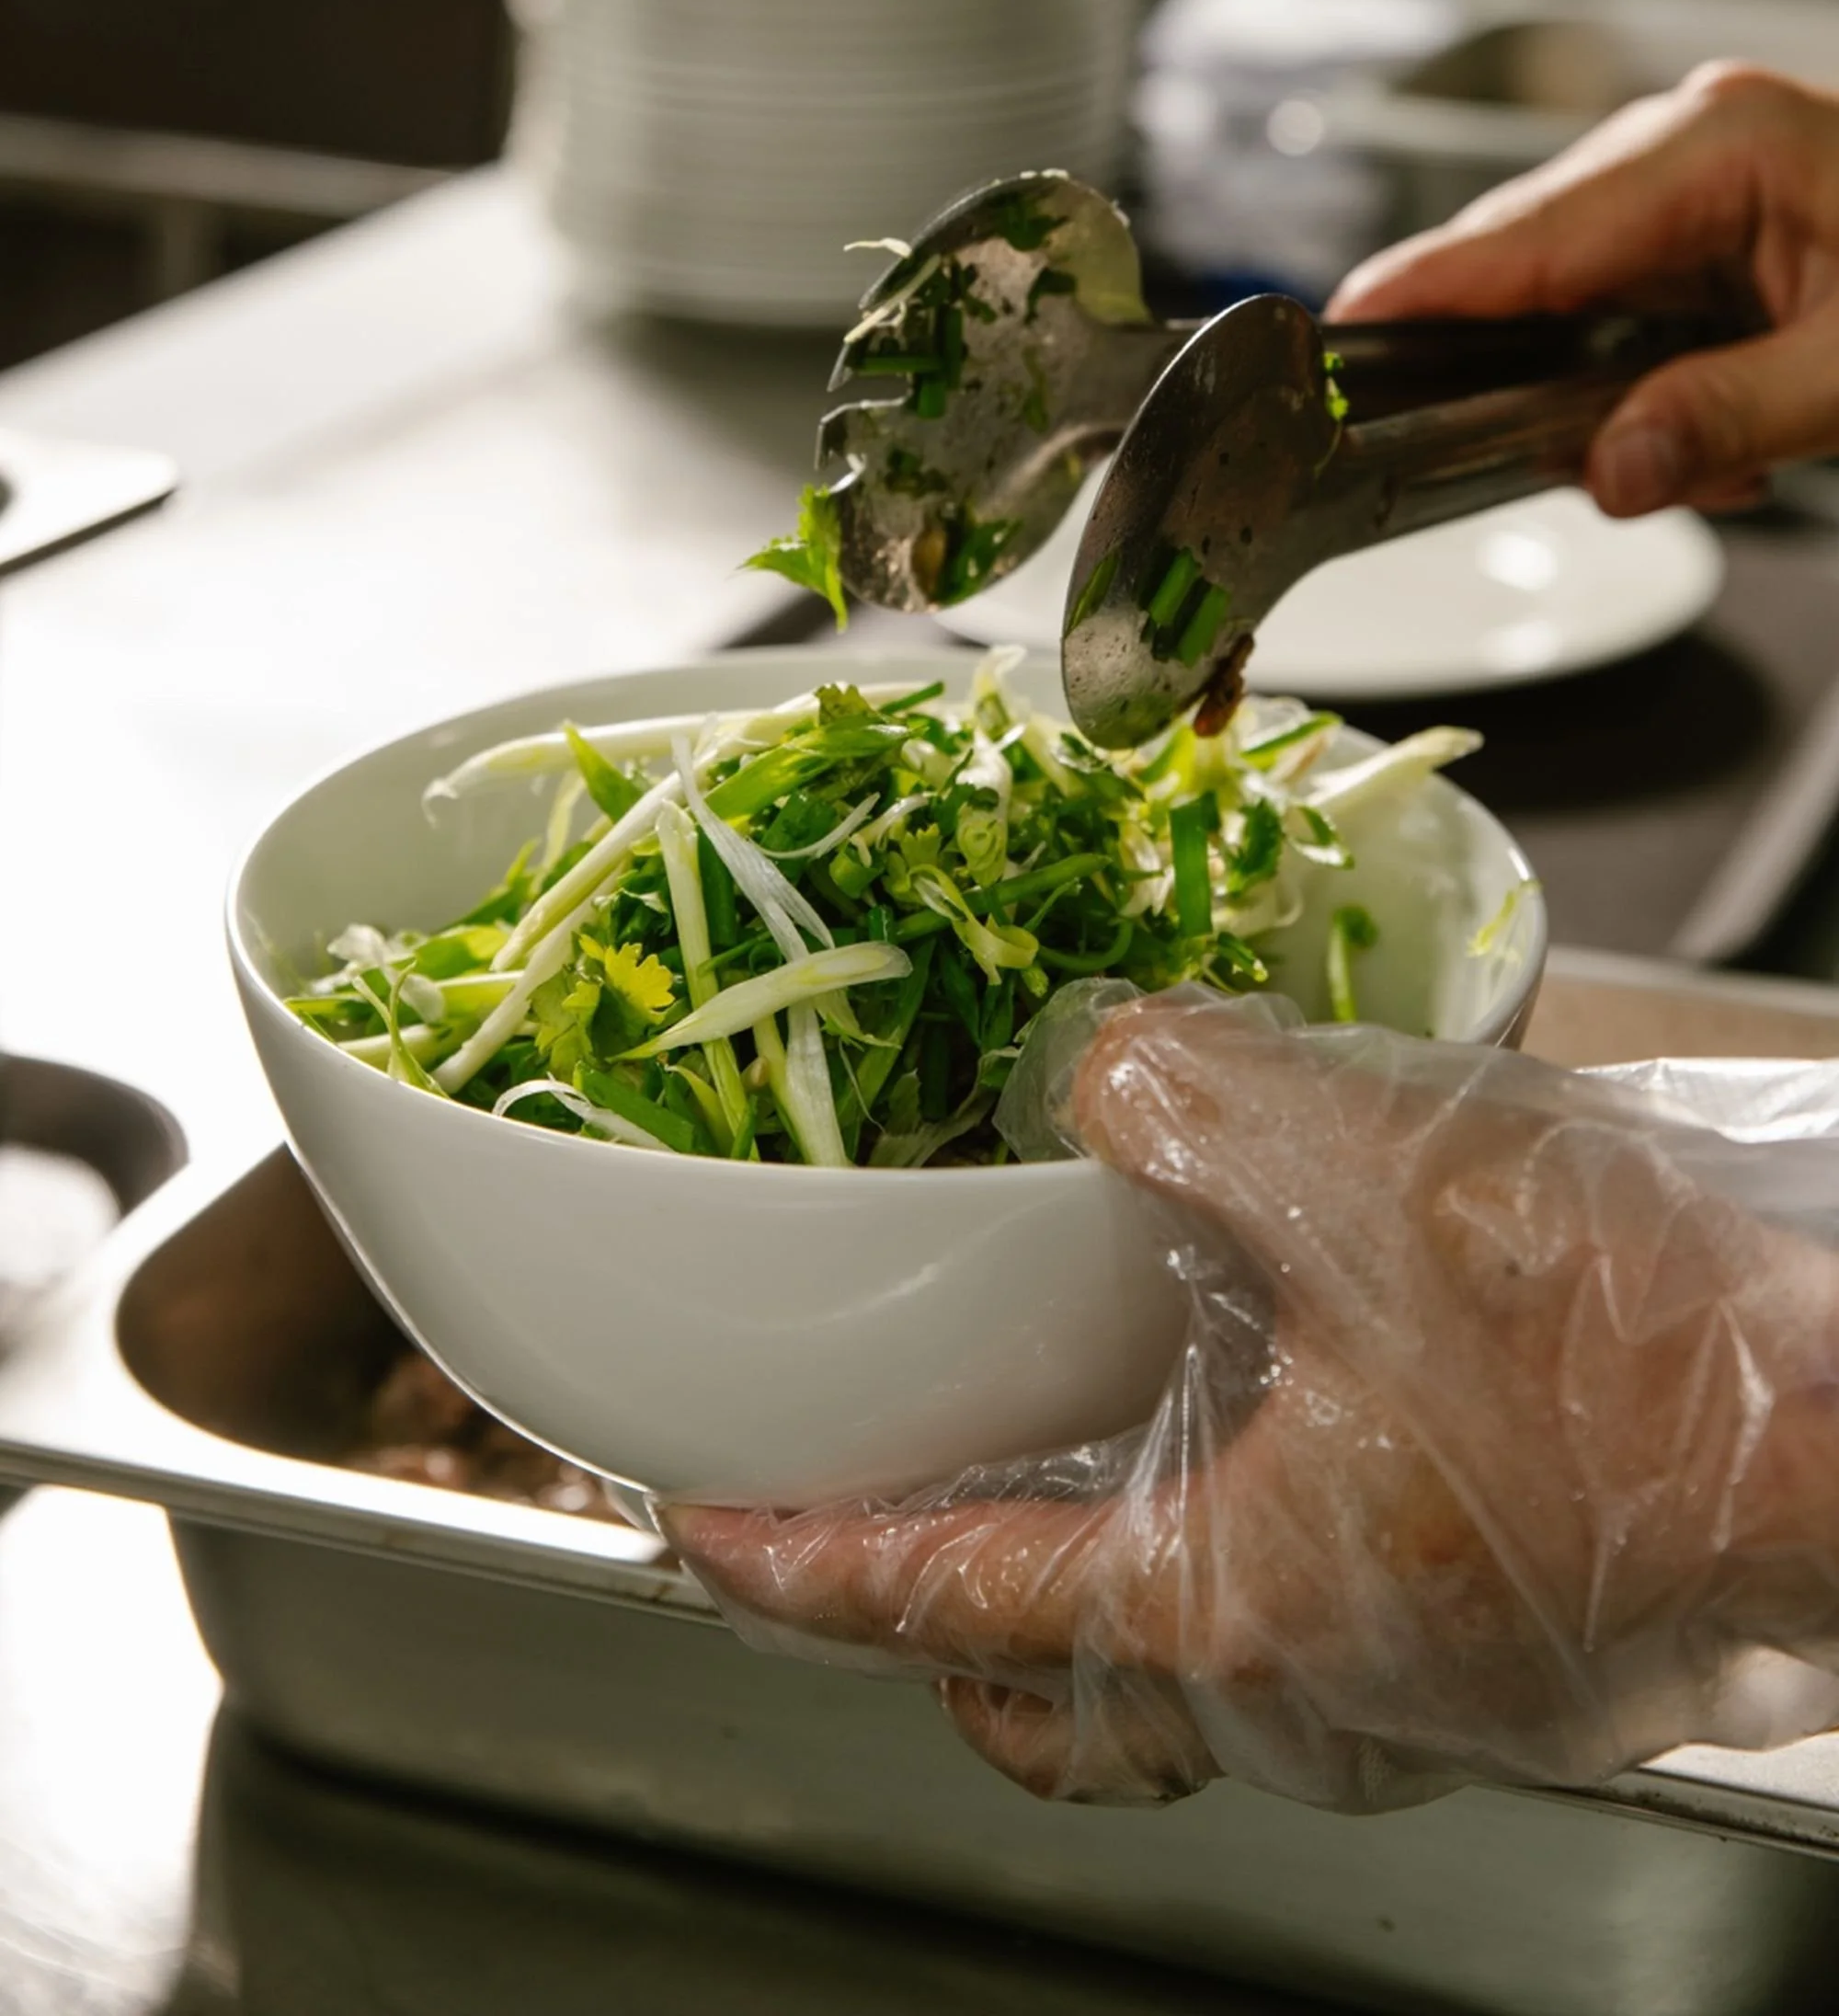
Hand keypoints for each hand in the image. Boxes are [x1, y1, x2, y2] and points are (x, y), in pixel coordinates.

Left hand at [671, 996, 1838, 1811]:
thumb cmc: (1645, 1355)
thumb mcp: (1365, 1163)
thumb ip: (1180, 1098)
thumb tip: (1093, 1072)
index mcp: (1225, 1603)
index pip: (936, 1600)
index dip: (791, 1562)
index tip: (690, 1529)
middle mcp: (1303, 1689)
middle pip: (1045, 1693)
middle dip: (933, 1614)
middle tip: (875, 1505)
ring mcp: (1409, 1691)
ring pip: (1176, 1672)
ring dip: (1085, 1565)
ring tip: (1050, 1432)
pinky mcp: (1499, 1649)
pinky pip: (1301, 1618)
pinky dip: (1223, 1528)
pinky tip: (1255, 1395)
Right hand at [1328, 62, 1838, 517]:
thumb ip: (1731, 415)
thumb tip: (1610, 471)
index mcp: (1721, 142)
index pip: (1527, 230)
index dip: (1421, 291)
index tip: (1337, 337)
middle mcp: (1693, 145)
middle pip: (1531, 266)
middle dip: (1534, 382)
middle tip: (1567, 466)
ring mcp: (1699, 184)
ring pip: (1576, 305)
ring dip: (1612, 401)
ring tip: (1715, 462)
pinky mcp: (1713, 229)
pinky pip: (1627, 316)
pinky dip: (1652, 390)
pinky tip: (1728, 438)